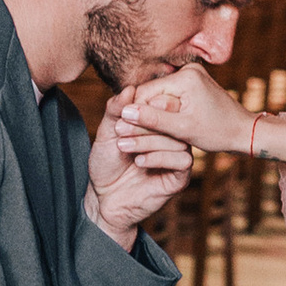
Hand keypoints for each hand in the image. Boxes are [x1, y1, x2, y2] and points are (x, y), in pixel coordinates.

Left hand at [83, 86, 193, 247]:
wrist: (103, 197)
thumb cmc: (106, 163)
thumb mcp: (108, 132)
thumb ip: (116, 110)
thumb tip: (129, 88)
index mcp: (158, 123)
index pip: (164, 103)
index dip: (149, 102)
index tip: (127, 109)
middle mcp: (172, 137)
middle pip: (173, 119)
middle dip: (146, 121)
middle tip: (121, 126)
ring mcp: (178, 157)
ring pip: (177, 140)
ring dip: (148, 140)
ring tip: (123, 145)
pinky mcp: (180, 177)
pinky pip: (182, 161)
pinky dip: (159, 158)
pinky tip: (139, 162)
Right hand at [121, 62, 255, 158]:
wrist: (243, 131)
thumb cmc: (217, 132)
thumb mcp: (182, 128)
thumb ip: (152, 119)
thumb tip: (125, 112)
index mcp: (186, 76)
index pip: (146, 91)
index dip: (132, 110)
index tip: (119, 129)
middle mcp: (188, 70)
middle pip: (152, 92)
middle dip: (141, 112)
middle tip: (123, 134)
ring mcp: (191, 75)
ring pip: (159, 95)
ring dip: (150, 113)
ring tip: (136, 133)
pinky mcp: (193, 83)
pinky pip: (170, 97)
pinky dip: (163, 111)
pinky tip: (156, 127)